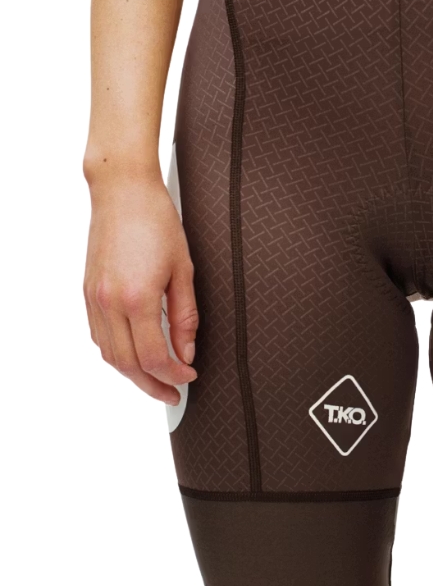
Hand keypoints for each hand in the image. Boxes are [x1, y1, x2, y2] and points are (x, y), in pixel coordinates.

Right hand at [84, 174, 197, 403]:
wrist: (123, 192)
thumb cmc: (158, 222)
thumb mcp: (184, 269)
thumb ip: (186, 316)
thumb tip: (187, 352)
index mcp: (137, 298)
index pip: (154, 357)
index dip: (174, 374)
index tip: (190, 376)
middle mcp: (110, 302)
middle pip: (128, 365)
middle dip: (152, 385)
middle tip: (173, 394)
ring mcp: (95, 298)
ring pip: (110, 354)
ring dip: (133, 374)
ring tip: (156, 380)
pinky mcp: (88, 292)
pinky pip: (99, 336)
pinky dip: (116, 353)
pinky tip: (134, 355)